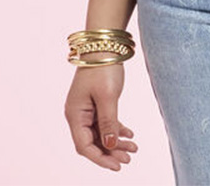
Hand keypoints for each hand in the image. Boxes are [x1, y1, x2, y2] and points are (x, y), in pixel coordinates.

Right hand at [64, 52, 138, 170]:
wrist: (105, 43)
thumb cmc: (103, 67)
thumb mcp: (108, 96)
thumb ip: (109, 122)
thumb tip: (110, 146)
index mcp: (75, 114)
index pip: (84, 146)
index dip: (100, 158)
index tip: (117, 165)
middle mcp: (78, 114)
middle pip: (93, 141)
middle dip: (110, 152)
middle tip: (129, 159)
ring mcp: (87, 108)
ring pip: (100, 133)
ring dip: (116, 142)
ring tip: (134, 149)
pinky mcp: (96, 102)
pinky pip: (105, 122)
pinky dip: (116, 129)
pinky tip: (130, 135)